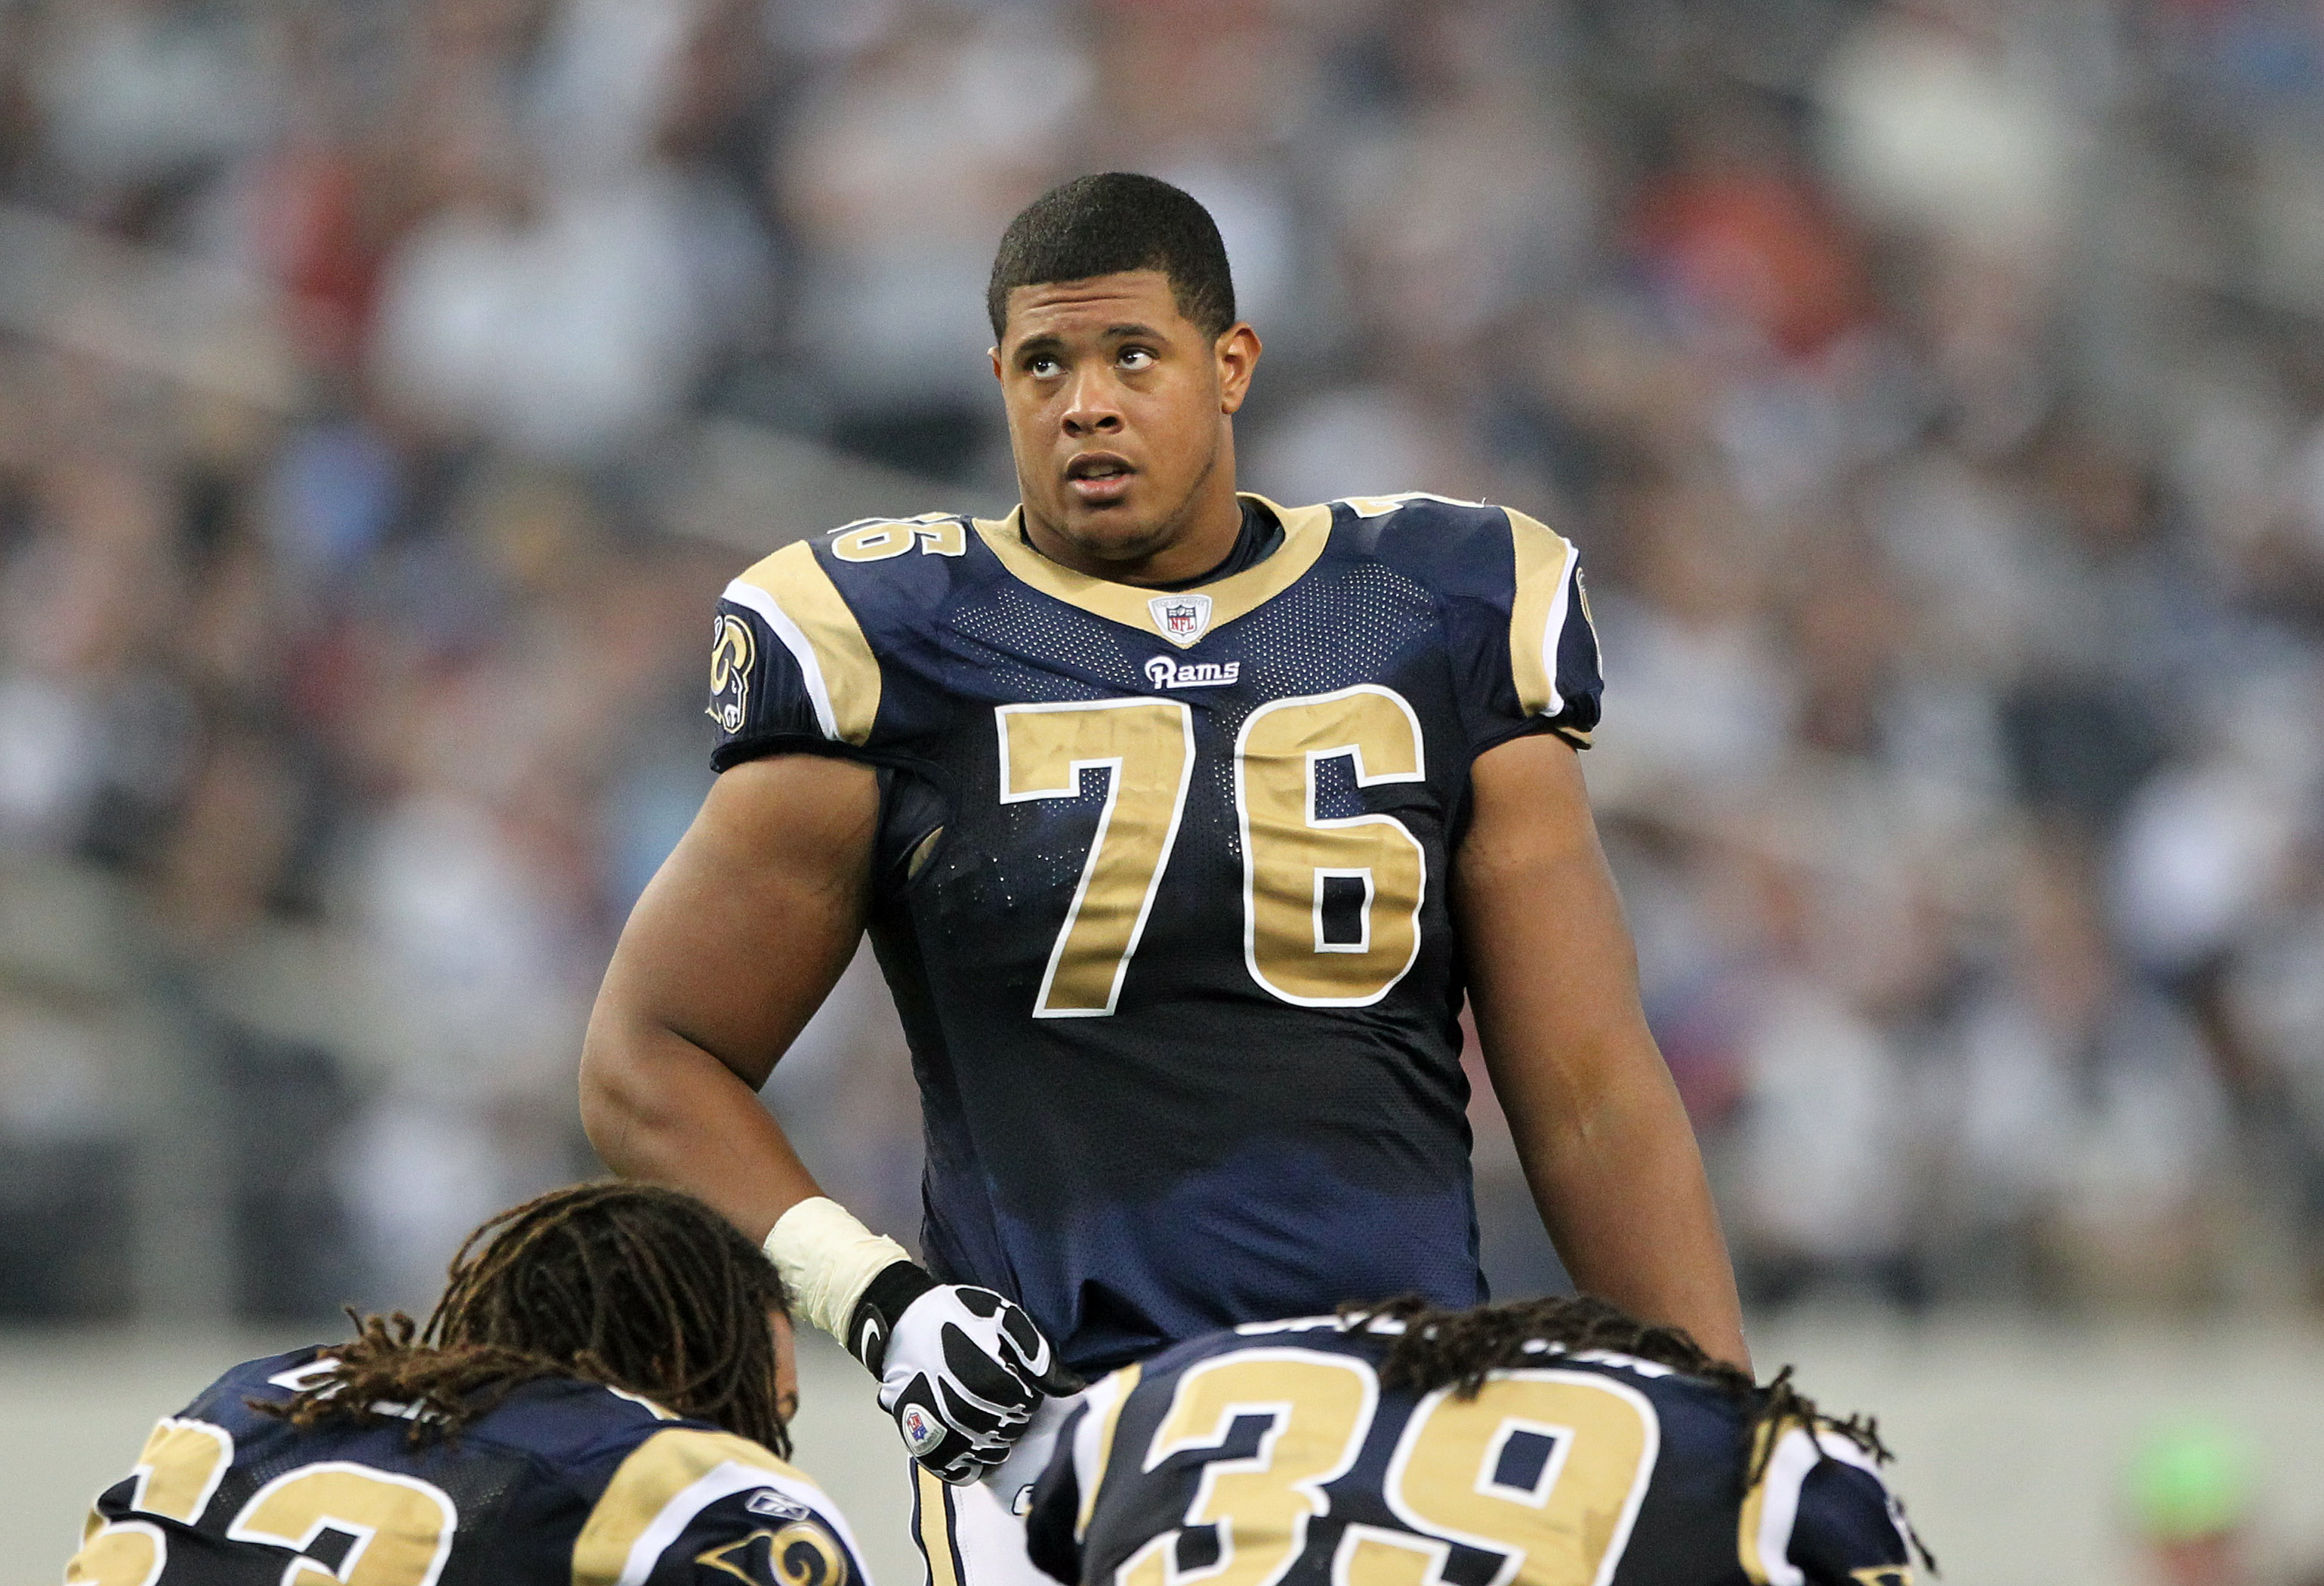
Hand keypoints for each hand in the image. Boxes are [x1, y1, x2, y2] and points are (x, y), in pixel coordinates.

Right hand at [848, 1262, 1081, 1482]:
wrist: (902, 1323)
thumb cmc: (957, 1316)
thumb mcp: (1004, 1318)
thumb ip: (1038, 1355)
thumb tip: (1074, 1387)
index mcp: (989, 1383)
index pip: (1028, 1406)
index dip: (1026, 1389)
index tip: (1011, 1373)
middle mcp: (965, 1414)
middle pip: (1011, 1431)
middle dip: (1012, 1413)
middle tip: (994, 1389)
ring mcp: (942, 1432)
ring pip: (989, 1454)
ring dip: (994, 1437)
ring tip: (981, 1409)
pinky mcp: (922, 1444)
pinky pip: (956, 1471)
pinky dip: (968, 1463)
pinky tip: (969, 1441)